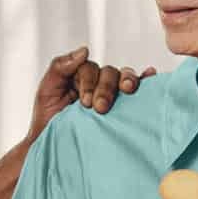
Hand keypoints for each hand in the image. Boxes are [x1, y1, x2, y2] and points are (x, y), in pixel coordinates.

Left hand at [27, 47, 152, 140]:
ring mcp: (112, 94)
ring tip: (127, 90)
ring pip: (123, 78)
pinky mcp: (123, 107)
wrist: (55, 148)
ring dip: (127, 81)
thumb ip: (59, 67)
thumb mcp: (47, 91)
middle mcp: (98, 82)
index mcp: (80, 76)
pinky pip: (137, 88)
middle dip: (105, 88)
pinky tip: (150, 76)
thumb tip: (85, 50)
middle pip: (109, 73)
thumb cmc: (49, 121)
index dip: (89, 83)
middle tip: (100, 108)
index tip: (85, 103)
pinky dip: (145, 79)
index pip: (90, 69)